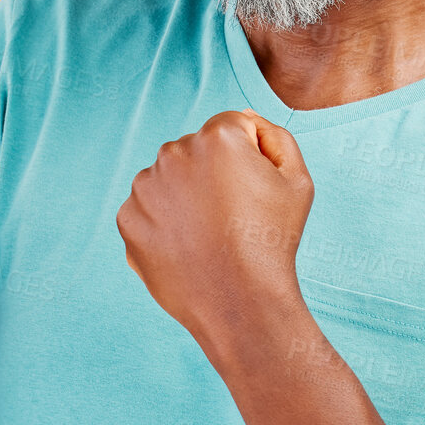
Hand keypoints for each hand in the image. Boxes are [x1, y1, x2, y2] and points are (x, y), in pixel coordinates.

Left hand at [116, 109, 313, 351]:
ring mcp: (145, 187)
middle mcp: (174, 152)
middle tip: (233, 218)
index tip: (255, 193)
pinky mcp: (127, 219)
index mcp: (218, 136)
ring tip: (209, 235)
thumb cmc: (273, 241)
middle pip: (197, 151)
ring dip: (186, 197)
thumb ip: (275, 136)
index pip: (233, 127)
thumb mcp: (297, 180)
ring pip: (169, 179)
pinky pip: (148, 210)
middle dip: (213, 175)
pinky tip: (187, 247)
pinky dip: (164, 224)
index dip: (251, 160)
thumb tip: (248, 121)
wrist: (239, 303)